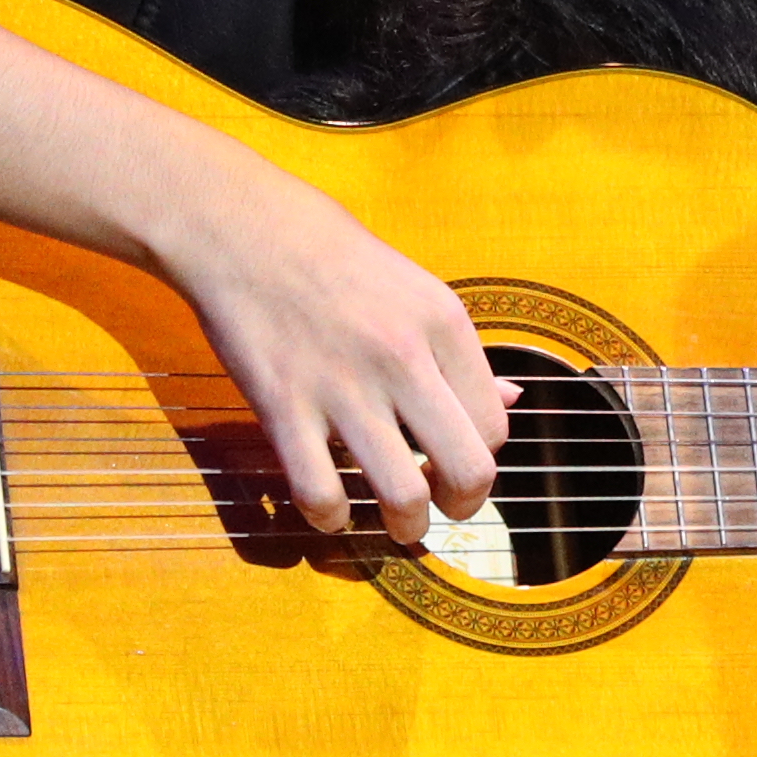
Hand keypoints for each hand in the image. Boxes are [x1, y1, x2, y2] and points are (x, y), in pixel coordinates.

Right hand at [145, 146, 511, 547]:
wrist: (244, 229)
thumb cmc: (334, 260)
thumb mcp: (417, 291)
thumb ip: (460, 353)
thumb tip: (512, 400)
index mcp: (444, 324)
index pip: (495, 426)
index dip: (480, 459)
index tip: (454, 463)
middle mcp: (403, 357)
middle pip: (469, 469)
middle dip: (461, 507)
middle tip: (439, 507)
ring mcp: (343, 385)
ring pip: (403, 495)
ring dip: (405, 527)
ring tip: (395, 520)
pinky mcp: (284, 406)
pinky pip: (321, 493)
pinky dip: (330, 520)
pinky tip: (330, 509)